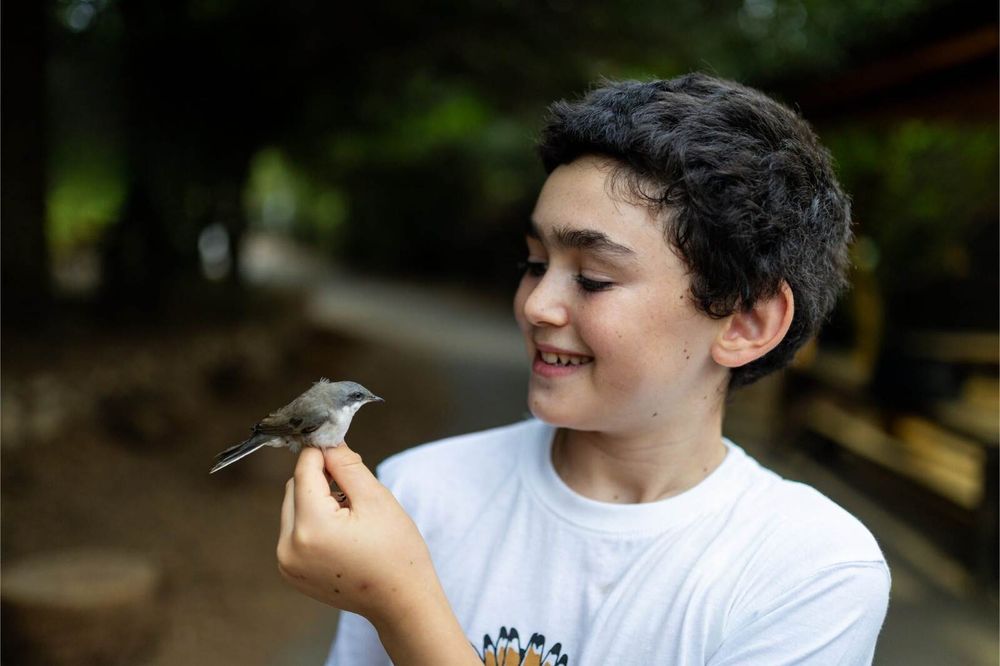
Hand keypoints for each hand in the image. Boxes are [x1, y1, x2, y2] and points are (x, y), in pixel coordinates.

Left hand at [277, 445, 478, 664]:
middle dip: (320, 480)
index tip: (340, 448)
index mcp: (311, 527)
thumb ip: (346, 465)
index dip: (322, 453)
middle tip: (354, 491)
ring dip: (316, 501)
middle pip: (294, 488)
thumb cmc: (396, 553)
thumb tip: (327, 442)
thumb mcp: (376, 499)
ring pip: (292, 508)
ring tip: (350, 518)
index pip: (304, 470)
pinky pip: (294, 531)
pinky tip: (341, 535)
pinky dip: (313, 523)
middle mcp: (289, 547)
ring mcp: (287, 563)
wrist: (401, 601)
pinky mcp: (291, 572)